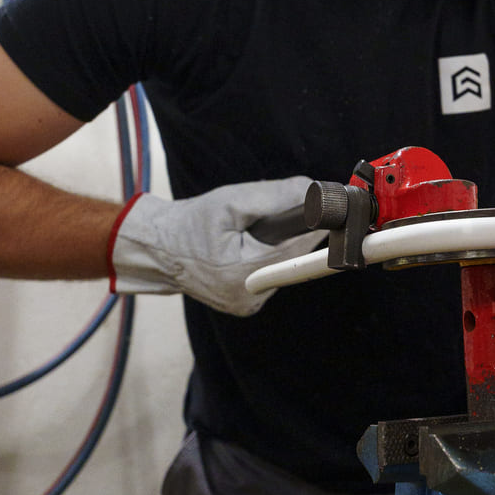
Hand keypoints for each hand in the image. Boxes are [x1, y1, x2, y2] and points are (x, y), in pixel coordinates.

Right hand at [109, 177, 325, 314]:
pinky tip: (253, 247)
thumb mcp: (231, 201)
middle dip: (298, 235)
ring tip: (259, 232)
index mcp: (239, 273)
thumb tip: (314, 189)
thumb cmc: (190, 222)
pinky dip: (270, 259)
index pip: (295, 250)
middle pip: (293, 260)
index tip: (335, 211)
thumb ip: (275, 196)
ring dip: (283, 247)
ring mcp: (247, 304)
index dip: (317, 228)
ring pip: (284, 269)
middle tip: (296, 213)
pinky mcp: (246, 305)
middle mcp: (246, 296)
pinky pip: (271, 276)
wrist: (159, 249)